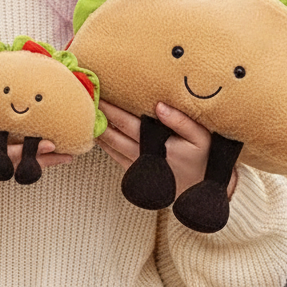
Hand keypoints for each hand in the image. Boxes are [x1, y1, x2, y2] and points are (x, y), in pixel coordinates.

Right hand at [0, 102, 72, 220]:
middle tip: (69, 154)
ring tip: (51, 152)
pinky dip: (12, 165)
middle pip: (15, 168)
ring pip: (7, 172)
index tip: (53, 144)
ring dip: (28, 162)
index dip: (31, 150)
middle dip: (42, 161)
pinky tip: (19, 156)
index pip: (7, 157)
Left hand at [97, 100, 237, 198]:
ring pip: (110, 146)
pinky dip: (103, 144)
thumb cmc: (203, 160)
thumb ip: (181, 121)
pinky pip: (114, 157)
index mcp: (156, 144)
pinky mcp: (135, 174)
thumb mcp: (201, 139)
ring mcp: (137, 166)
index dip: (110, 108)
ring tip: (83, 113)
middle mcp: (142, 156)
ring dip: (96, 130)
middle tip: (83, 98)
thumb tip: (158, 105)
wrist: (202, 193)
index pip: (126, 123)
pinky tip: (96, 132)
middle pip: (112, 133)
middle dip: (97, 115)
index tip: (99, 93)